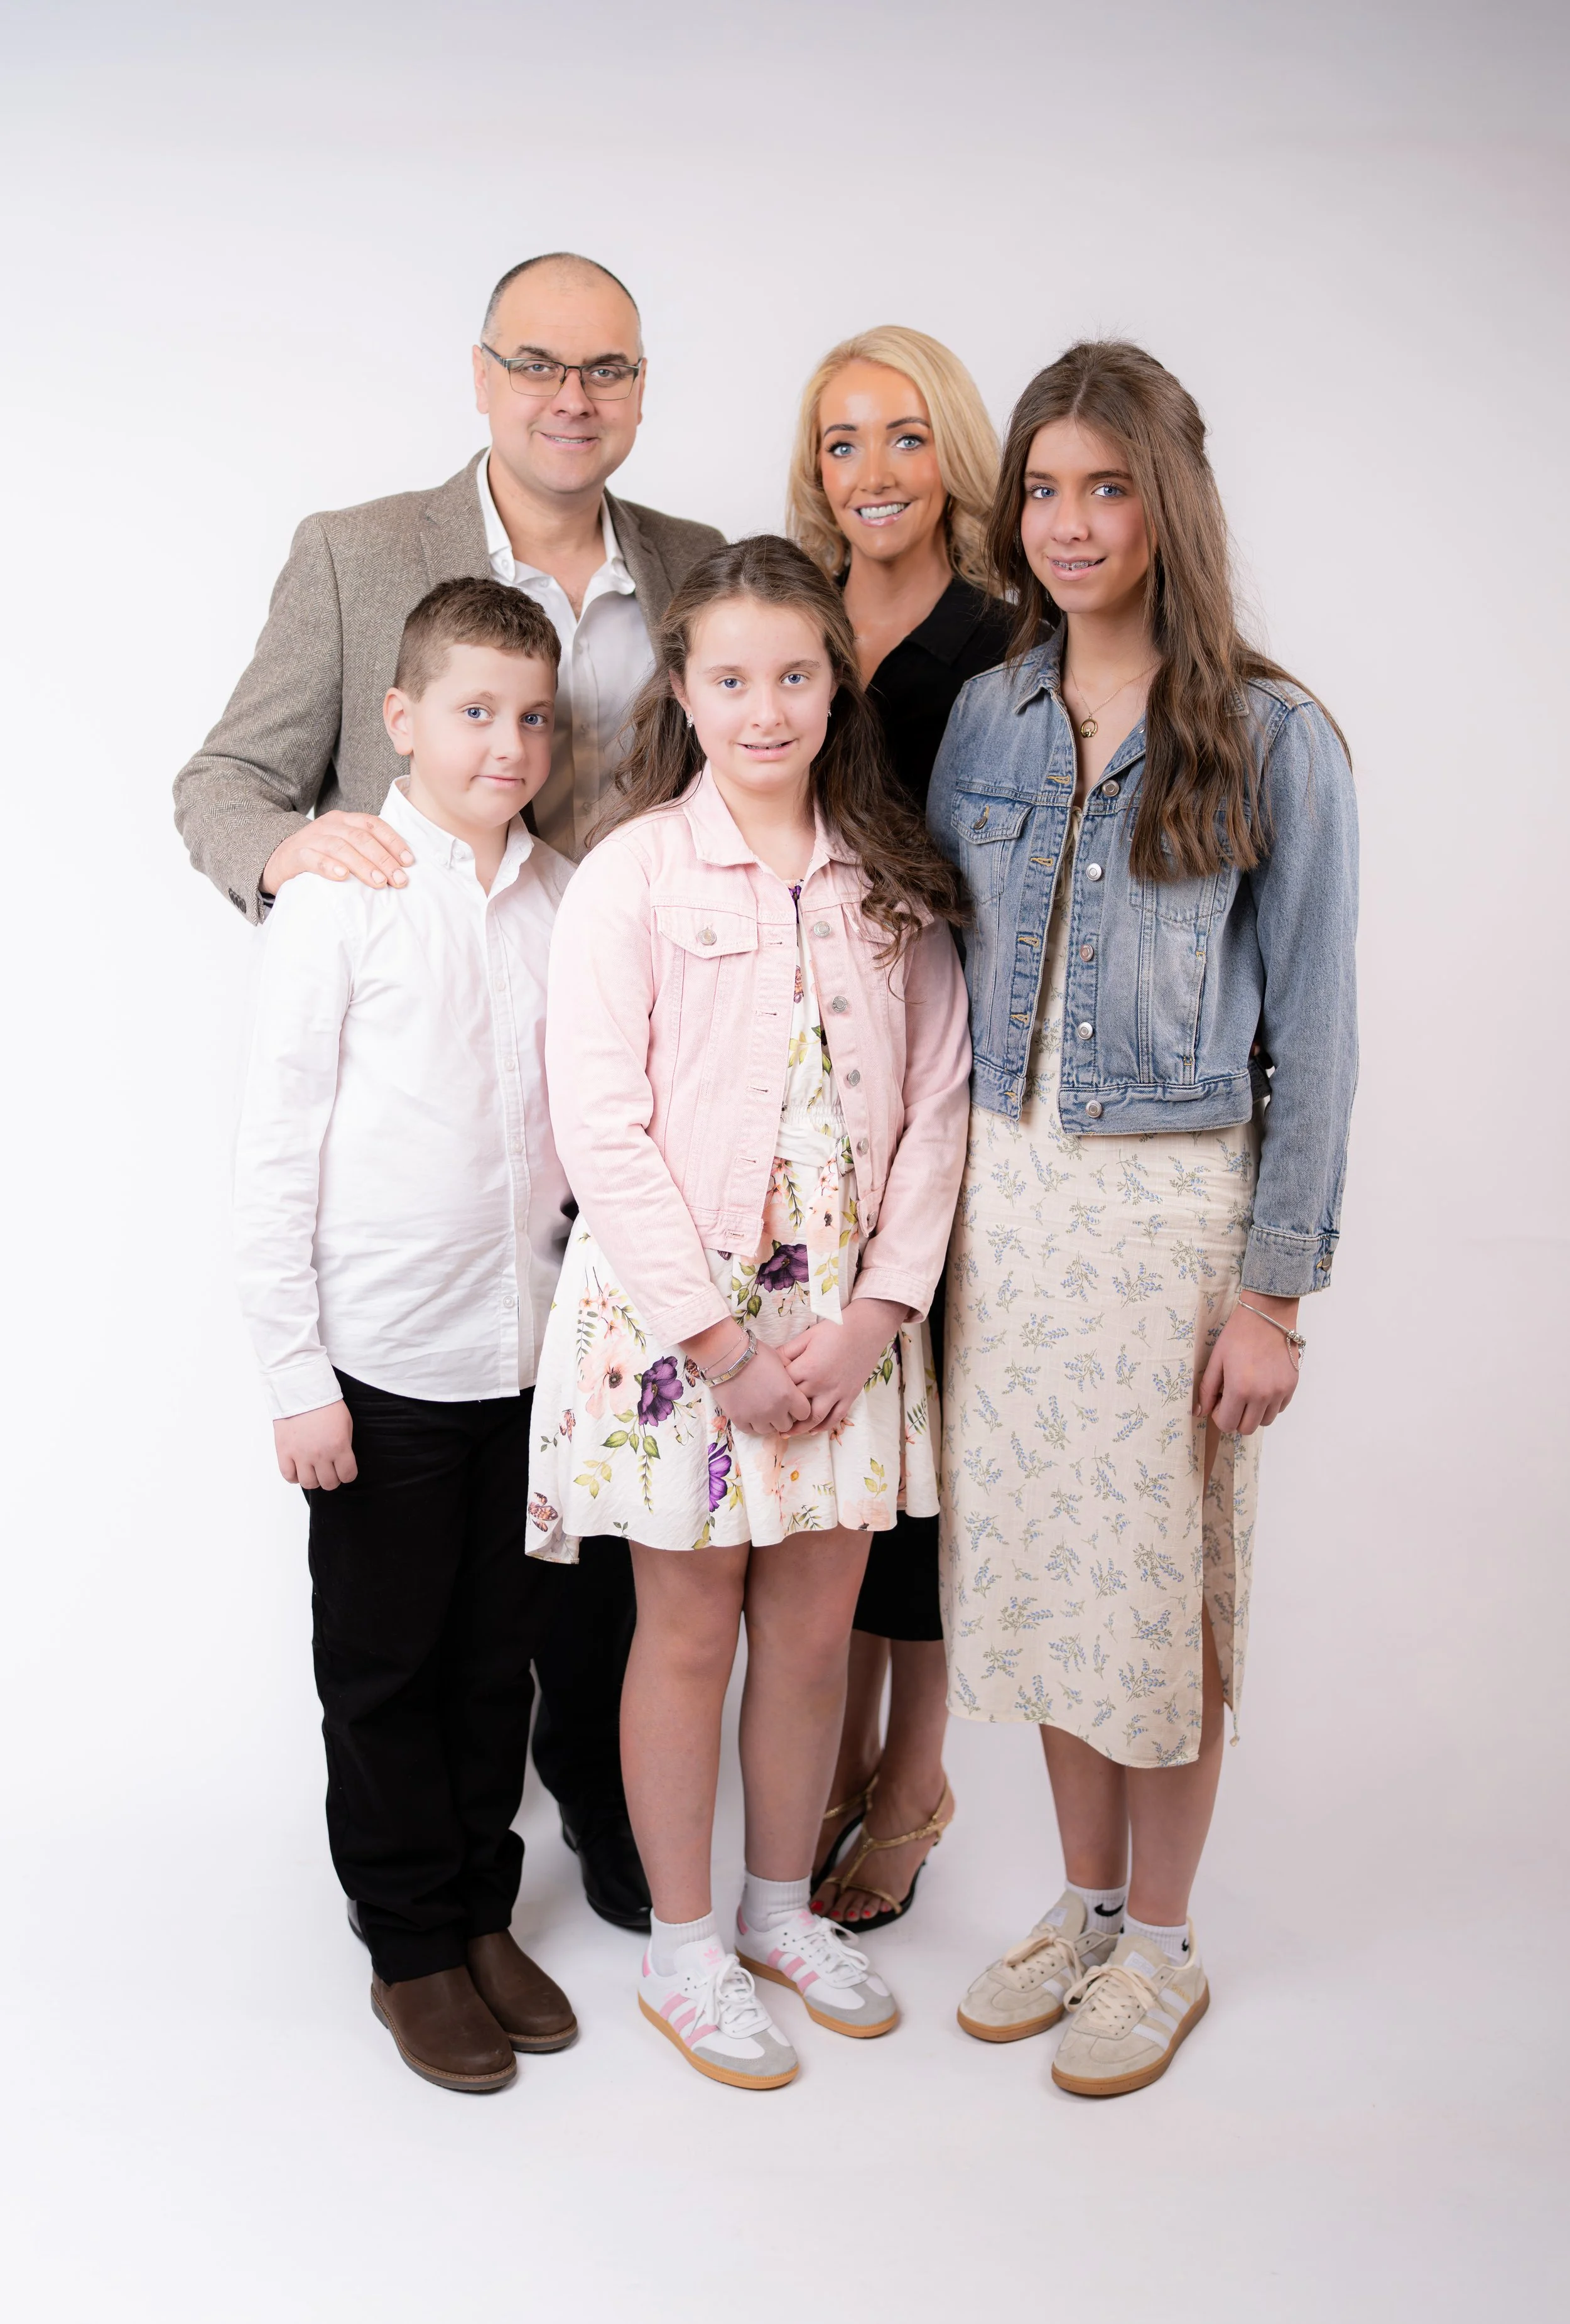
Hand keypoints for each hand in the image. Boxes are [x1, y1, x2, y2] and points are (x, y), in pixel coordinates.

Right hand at [262, 812, 413, 896]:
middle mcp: (329, 825)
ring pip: (340, 847)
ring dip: (362, 865)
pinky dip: (329, 867)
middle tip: (398, 880)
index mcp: (344, 820)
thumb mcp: (343, 846)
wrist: (277, 859)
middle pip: (361, 838)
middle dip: (383, 859)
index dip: (393, 841)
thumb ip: (365, 850)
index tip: (408, 861)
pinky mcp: (296, 855)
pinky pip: (313, 859)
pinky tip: (343, 877)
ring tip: (378, 882)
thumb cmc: (319, 856)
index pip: (373, 824)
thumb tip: (400, 869)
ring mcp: (311, 839)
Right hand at [274, 1399, 357, 1489]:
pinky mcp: (284, 1452)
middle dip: (332, 1478)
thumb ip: (345, 1445)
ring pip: (309, 1483)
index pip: (348, 1475)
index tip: (344, 1469)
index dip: (347, 1474)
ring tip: (313, 1469)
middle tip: (329, 1469)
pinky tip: (299, 1468)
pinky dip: (295, 1476)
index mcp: (339, 1446)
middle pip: (329, 1483)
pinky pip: (289, 1476)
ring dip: (313, 1479)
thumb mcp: (346, 1423)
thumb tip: (342, 1462)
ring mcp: (300, 1455)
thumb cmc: (325, 1405)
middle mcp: (320, 1454)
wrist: (302, 1391)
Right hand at [681, 1319, 810, 1436]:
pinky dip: (751, 1423)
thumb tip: (797, 1382)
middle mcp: (775, 1410)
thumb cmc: (755, 1353)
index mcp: (789, 1395)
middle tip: (776, 1405)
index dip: (800, 1408)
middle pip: (787, 1425)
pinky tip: (749, 1411)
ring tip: (761, 1408)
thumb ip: (792, 1375)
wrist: (726, 1355)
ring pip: (768, 1430)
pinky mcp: (739, 1420)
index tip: (793, 1402)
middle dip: (784, 1416)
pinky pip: (750, 1431)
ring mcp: (756, 1417)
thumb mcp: (780, 1359)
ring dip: (767, 1422)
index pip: (805, 1414)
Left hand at [777, 1298, 907, 1436]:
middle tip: (770, 1419)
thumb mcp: (808, 1336)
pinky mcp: (849, 1396)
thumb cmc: (836, 1329)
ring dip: (800, 1429)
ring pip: (815, 1419)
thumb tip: (770, 1362)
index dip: (773, 1391)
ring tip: (787, 1433)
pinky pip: (836, 1418)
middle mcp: (821, 1384)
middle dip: (782, 1414)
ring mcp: (837, 1393)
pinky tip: (812, 1430)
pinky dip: (823, 1427)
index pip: (784, 1387)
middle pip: (796, 1406)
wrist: (867, 1329)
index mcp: (808, 1368)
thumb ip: (788, 1351)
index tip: (766, 1394)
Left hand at [1195, 1294, 1300, 1435]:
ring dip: (1254, 1413)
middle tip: (1232, 1398)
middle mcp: (1262, 1395)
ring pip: (1265, 1421)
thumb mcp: (1216, 1360)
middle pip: (1247, 1428)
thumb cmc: (1238, 1335)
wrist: (1268, 1315)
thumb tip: (1199, 1412)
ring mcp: (1280, 1392)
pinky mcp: (1292, 1385)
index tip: (1219, 1402)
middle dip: (1236, 1418)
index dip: (1219, 1416)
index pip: (1228, 1425)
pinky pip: (1279, 1408)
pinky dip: (1269, 1405)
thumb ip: (1206, 1390)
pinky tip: (1262, 1386)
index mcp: (1240, 1389)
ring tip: (1248, 1392)